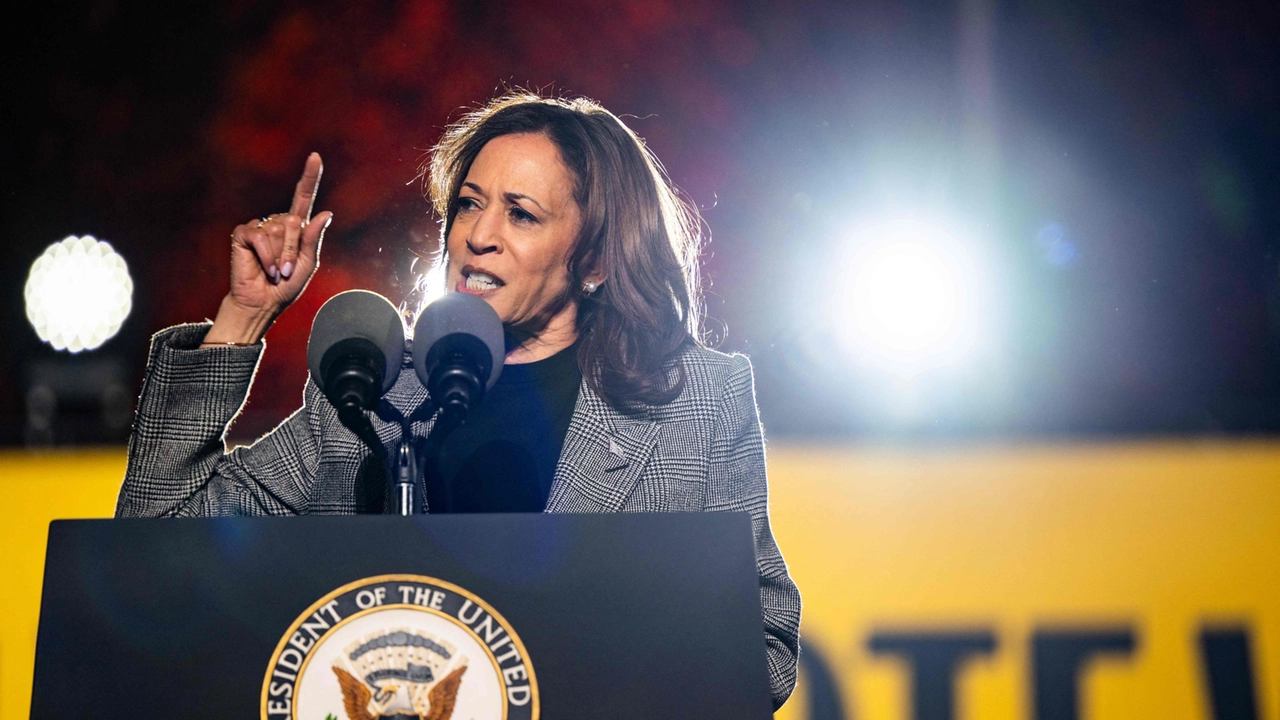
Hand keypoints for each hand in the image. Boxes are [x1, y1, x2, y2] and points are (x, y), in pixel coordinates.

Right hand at [205, 153, 333, 344]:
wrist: (263, 302)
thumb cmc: (286, 286)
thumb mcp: (308, 265)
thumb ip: (314, 239)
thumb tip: (326, 213)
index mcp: (296, 228)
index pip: (303, 197)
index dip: (309, 177)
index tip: (315, 156)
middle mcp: (278, 222)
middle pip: (294, 221)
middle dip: (294, 250)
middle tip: (288, 270)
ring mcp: (260, 226)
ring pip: (278, 230)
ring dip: (280, 257)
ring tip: (276, 271)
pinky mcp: (243, 234)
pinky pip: (260, 236)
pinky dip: (266, 256)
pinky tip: (265, 268)